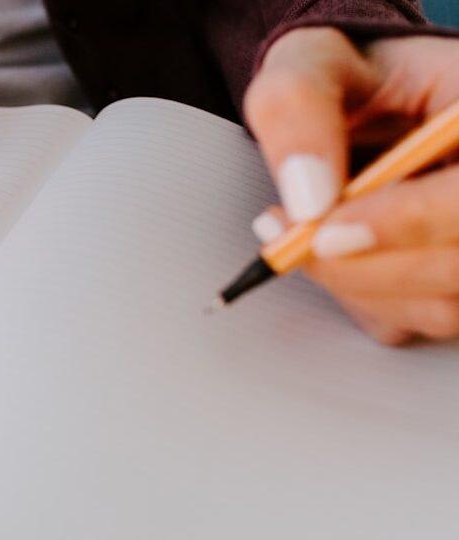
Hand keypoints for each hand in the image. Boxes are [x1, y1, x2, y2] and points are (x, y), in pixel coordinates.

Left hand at [244, 29, 458, 344]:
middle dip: (361, 262)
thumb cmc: (345, 78)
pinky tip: (331, 254)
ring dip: (355, 282)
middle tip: (286, 234)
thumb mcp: (308, 65)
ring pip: (443, 304)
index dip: (408, 220)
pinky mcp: (454, 282)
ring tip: (299, 233)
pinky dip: (361, 300)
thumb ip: (297, 110)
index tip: (325, 229)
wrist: (354, 103)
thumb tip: (309, 198)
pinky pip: (415, 323)